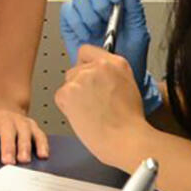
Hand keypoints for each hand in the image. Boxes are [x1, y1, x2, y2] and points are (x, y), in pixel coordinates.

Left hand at [0, 104, 49, 165]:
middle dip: (8, 146)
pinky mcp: (31, 126)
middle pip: (7, 132)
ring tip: (23, 160)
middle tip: (7, 161)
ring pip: (24, 133)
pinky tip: (42, 155)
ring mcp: (19, 122)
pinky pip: (39, 134)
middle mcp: (4, 119)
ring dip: (25, 146)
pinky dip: (42, 144)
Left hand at [53, 47, 158, 170]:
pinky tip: (83, 117)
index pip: (87, 51)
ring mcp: (82, 77)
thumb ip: (112, 75)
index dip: (85, 64)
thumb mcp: (128, 87)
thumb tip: (99, 77)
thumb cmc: (129, 122)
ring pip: (68, 83)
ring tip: (90, 112)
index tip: (86, 74)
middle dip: (80, 84)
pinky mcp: (68, 92)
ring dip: (73, 96)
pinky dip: (67, 107)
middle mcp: (98, 66)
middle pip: (75, 69)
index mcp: (116, 63)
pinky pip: (60, 96)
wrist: (125, 139)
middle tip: (92, 102)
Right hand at [58, 0, 153, 94]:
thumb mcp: (139, 33)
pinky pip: (67, 12)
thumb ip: (135, 8)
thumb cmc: (130, 56)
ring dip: (88, 14)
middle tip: (105, 16)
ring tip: (96, 29)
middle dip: (99, 0)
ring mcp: (84, 13)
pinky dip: (76, 23)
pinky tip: (85, 34)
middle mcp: (100, 2)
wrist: (115, 78)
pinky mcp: (70, 24)